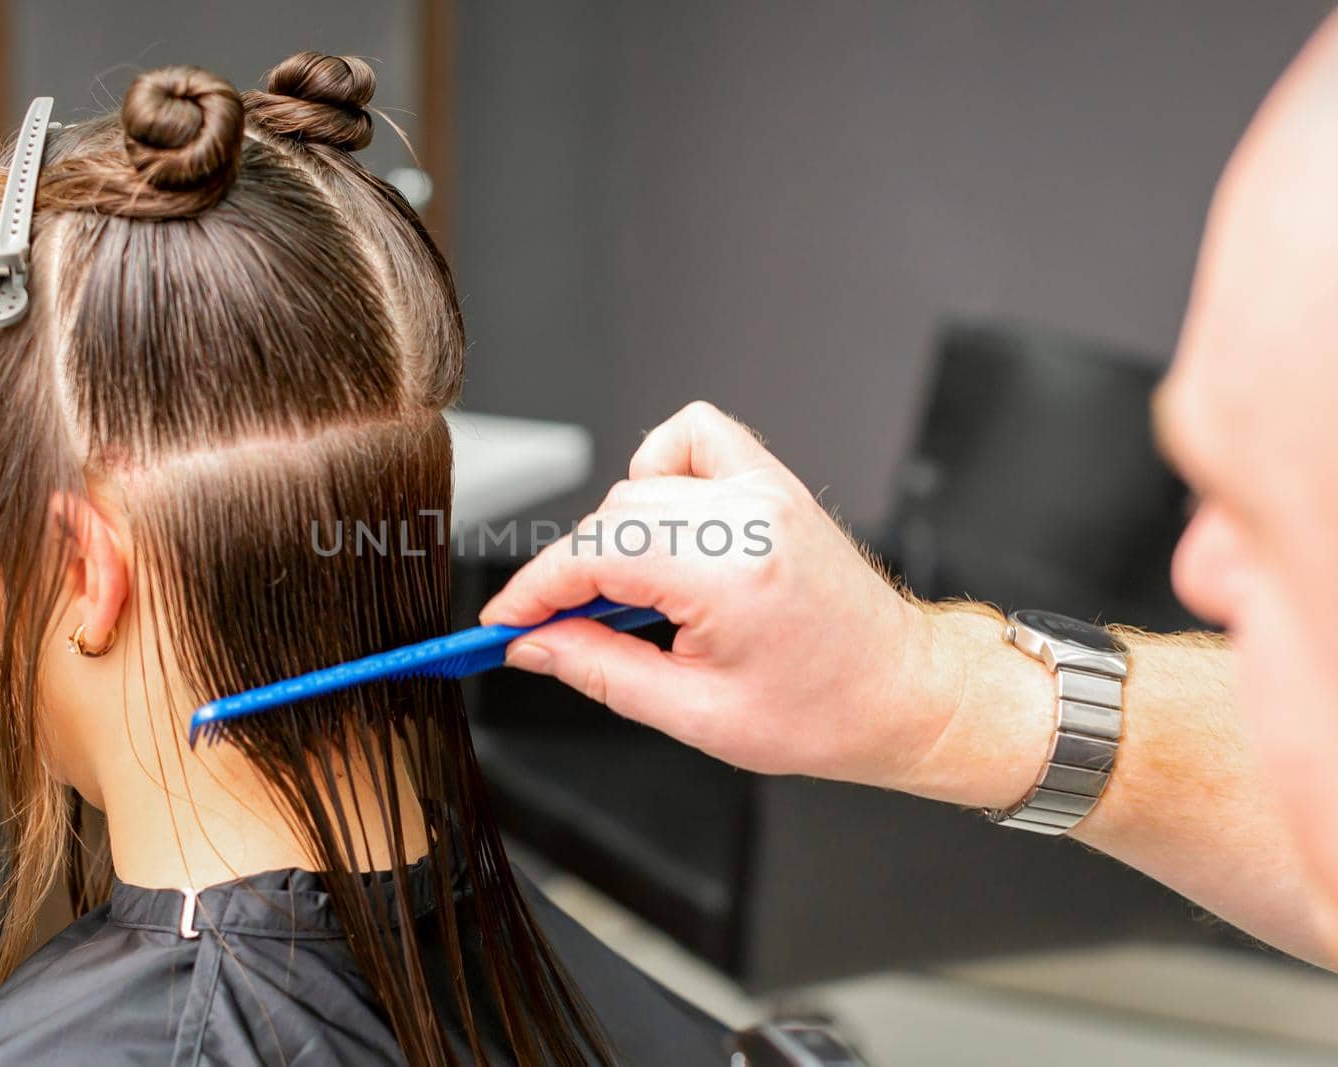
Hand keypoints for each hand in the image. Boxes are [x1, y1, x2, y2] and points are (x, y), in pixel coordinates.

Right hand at [480, 402, 998, 792]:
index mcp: (732, 574)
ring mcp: (764, 490)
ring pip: (640, 482)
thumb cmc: (822, 711)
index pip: (594, 556)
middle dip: (568, 575)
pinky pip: (692, 438)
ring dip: (615, 535)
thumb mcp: (693, 715)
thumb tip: (533, 643)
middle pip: (609, 518)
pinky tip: (666, 530)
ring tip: (634, 596)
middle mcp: (749, 515)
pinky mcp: (772, 481)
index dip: (534, 591)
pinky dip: (661, 473)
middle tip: (554, 629)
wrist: (901, 692)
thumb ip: (599, 669)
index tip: (504, 621)